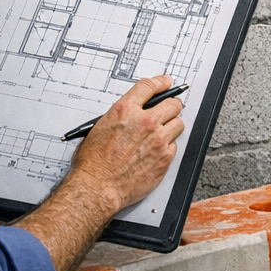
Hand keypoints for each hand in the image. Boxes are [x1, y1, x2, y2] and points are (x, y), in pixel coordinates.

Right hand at [13, 75, 185, 270]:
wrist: (98, 188)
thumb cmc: (93, 163)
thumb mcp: (100, 128)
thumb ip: (120, 117)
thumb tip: (131, 113)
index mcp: (125, 110)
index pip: (150, 86)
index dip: (161, 82)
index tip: (166, 82)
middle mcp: (144, 122)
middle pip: (172, 103)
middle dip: (171, 105)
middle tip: (168, 109)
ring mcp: (157, 140)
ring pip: (178, 123)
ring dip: (171, 125)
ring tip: (162, 132)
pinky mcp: (164, 158)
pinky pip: (174, 145)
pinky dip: (167, 146)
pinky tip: (156, 151)